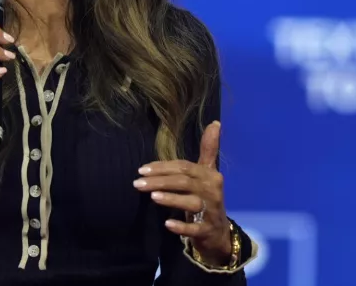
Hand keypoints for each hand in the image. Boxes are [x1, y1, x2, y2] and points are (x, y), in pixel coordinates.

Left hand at [134, 121, 232, 264]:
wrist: (218, 232)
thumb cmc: (206, 196)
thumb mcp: (208, 172)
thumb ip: (209, 149)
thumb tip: (215, 123)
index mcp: (210, 175)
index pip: (184, 167)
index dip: (163, 166)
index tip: (141, 169)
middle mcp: (212, 191)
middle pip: (184, 182)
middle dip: (160, 181)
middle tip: (137, 183)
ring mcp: (211, 211)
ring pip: (191, 203)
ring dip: (171, 199)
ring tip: (152, 196)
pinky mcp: (208, 229)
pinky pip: (195, 228)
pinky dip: (182, 226)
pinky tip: (167, 224)